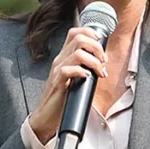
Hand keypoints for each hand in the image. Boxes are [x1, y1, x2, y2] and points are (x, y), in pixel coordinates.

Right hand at [28, 26, 107, 143]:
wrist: (46, 115)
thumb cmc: (62, 97)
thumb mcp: (73, 77)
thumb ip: (83, 66)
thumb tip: (102, 61)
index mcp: (64, 56)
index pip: (75, 33)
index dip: (90, 33)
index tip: (100, 44)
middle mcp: (60, 60)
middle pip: (79, 39)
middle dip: (97, 48)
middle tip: (103, 61)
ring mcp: (57, 70)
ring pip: (78, 53)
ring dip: (94, 61)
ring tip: (99, 72)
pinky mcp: (57, 83)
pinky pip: (68, 70)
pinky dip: (81, 72)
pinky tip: (87, 78)